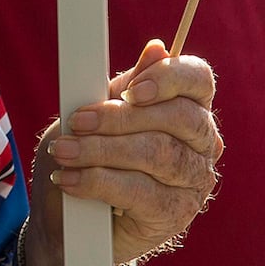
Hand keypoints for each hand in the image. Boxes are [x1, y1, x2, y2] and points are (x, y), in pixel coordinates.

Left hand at [20, 39, 221, 265]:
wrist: (70, 217)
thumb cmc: (88, 154)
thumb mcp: (96, 113)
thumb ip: (123, 85)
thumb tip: (156, 48)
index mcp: (188, 104)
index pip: (198, 79)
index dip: (168, 78)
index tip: (129, 90)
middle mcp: (202, 141)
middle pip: (178, 118)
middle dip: (120, 118)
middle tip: (77, 121)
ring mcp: (193, 180)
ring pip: (158, 154)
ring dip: (101, 150)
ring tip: (63, 152)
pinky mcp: (174, 214)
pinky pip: (141, 192)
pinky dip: (98, 182)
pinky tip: (69, 180)